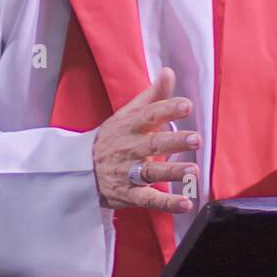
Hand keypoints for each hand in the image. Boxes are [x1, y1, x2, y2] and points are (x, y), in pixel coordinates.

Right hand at [93, 67, 199, 213]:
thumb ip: (152, 95)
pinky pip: (149, 200)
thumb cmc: (113, 138)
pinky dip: (167, 204)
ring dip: (173, 172)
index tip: (186, 105)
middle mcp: (129, 149)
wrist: (80, 169)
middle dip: (175, 142)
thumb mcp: (127, 114)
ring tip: (193, 171)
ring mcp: (128, 173)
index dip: (167, 109)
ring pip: (151, 172)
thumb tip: (168, 72)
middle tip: (196, 139)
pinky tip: (185, 204)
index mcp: (129, 126)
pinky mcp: (129, 195)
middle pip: (152, 144)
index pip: (148, 115)